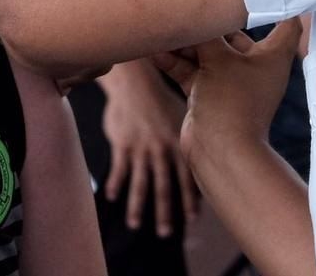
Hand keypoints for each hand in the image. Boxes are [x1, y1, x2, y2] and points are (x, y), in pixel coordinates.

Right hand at [100, 60, 199, 237]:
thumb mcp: (181, 116)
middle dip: (165, 211)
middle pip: (164, 186)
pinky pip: (119, 167)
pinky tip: (111, 196)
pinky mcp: (122, 143)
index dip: (190, 199)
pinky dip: (115, 183)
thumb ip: (189, 139)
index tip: (192, 220)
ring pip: (140, 182)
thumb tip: (204, 157)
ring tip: (135, 224)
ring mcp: (141, 147)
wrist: (136, 81)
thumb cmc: (160, 100)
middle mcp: (161, 149)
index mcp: (178, 143)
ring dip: (138, 206)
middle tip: (166, 233)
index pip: (187, 177)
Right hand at [154, 20, 301, 171]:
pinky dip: (173, 58)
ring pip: (205, 50)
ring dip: (184, 39)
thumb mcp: (219, 58)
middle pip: (232, 33)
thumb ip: (205, 32)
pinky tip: (151, 45)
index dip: (276, 1)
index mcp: (272, 56)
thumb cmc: (232, 104)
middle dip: (209, 19)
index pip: (285, 22)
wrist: (219, 154)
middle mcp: (252, 67)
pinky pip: (189, 68)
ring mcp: (228, 80)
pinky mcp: (206, 92)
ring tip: (162, 20)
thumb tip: (193, 7)